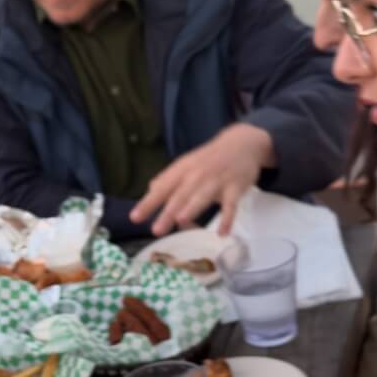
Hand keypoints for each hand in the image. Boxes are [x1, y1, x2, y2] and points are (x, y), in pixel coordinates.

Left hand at [130, 124, 274, 236]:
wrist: (241, 143)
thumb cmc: (208, 159)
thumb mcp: (186, 164)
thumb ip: (168, 179)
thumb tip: (150, 191)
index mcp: (182, 171)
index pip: (162, 188)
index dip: (148, 203)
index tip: (134, 218)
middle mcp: (197, 175)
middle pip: (180, 195)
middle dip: (168, 212)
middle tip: (155, 230)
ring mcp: (216, 181)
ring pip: (202, 197)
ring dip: (192, 208)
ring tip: (181, 222)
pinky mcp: (235, 188)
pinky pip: (231, 205)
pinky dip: (228, 219)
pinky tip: (222, 233)